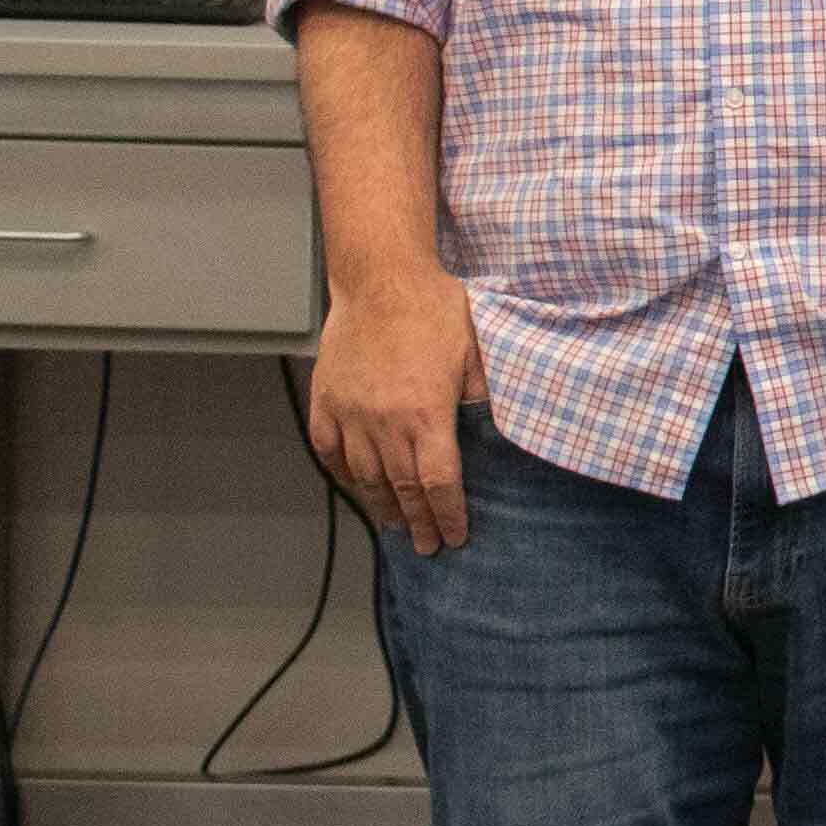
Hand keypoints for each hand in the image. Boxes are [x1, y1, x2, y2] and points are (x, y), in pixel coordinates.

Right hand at [310, 269, 482, 552]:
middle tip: (426, 545)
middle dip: (417, 520)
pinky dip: (343, 473)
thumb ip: (484, 397)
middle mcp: (384, 421)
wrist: (380, 280)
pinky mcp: (326, 400)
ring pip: (364, 474)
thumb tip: (499, 433)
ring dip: (380, 504)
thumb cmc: (434, 310)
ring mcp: (350, 412)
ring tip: (395, 524)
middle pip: (401, 486)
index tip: (454, 536)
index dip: (447, 513)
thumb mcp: (477, 351)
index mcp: (426, 412)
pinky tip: (358, 486)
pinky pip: (329, 449)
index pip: (438, 481)